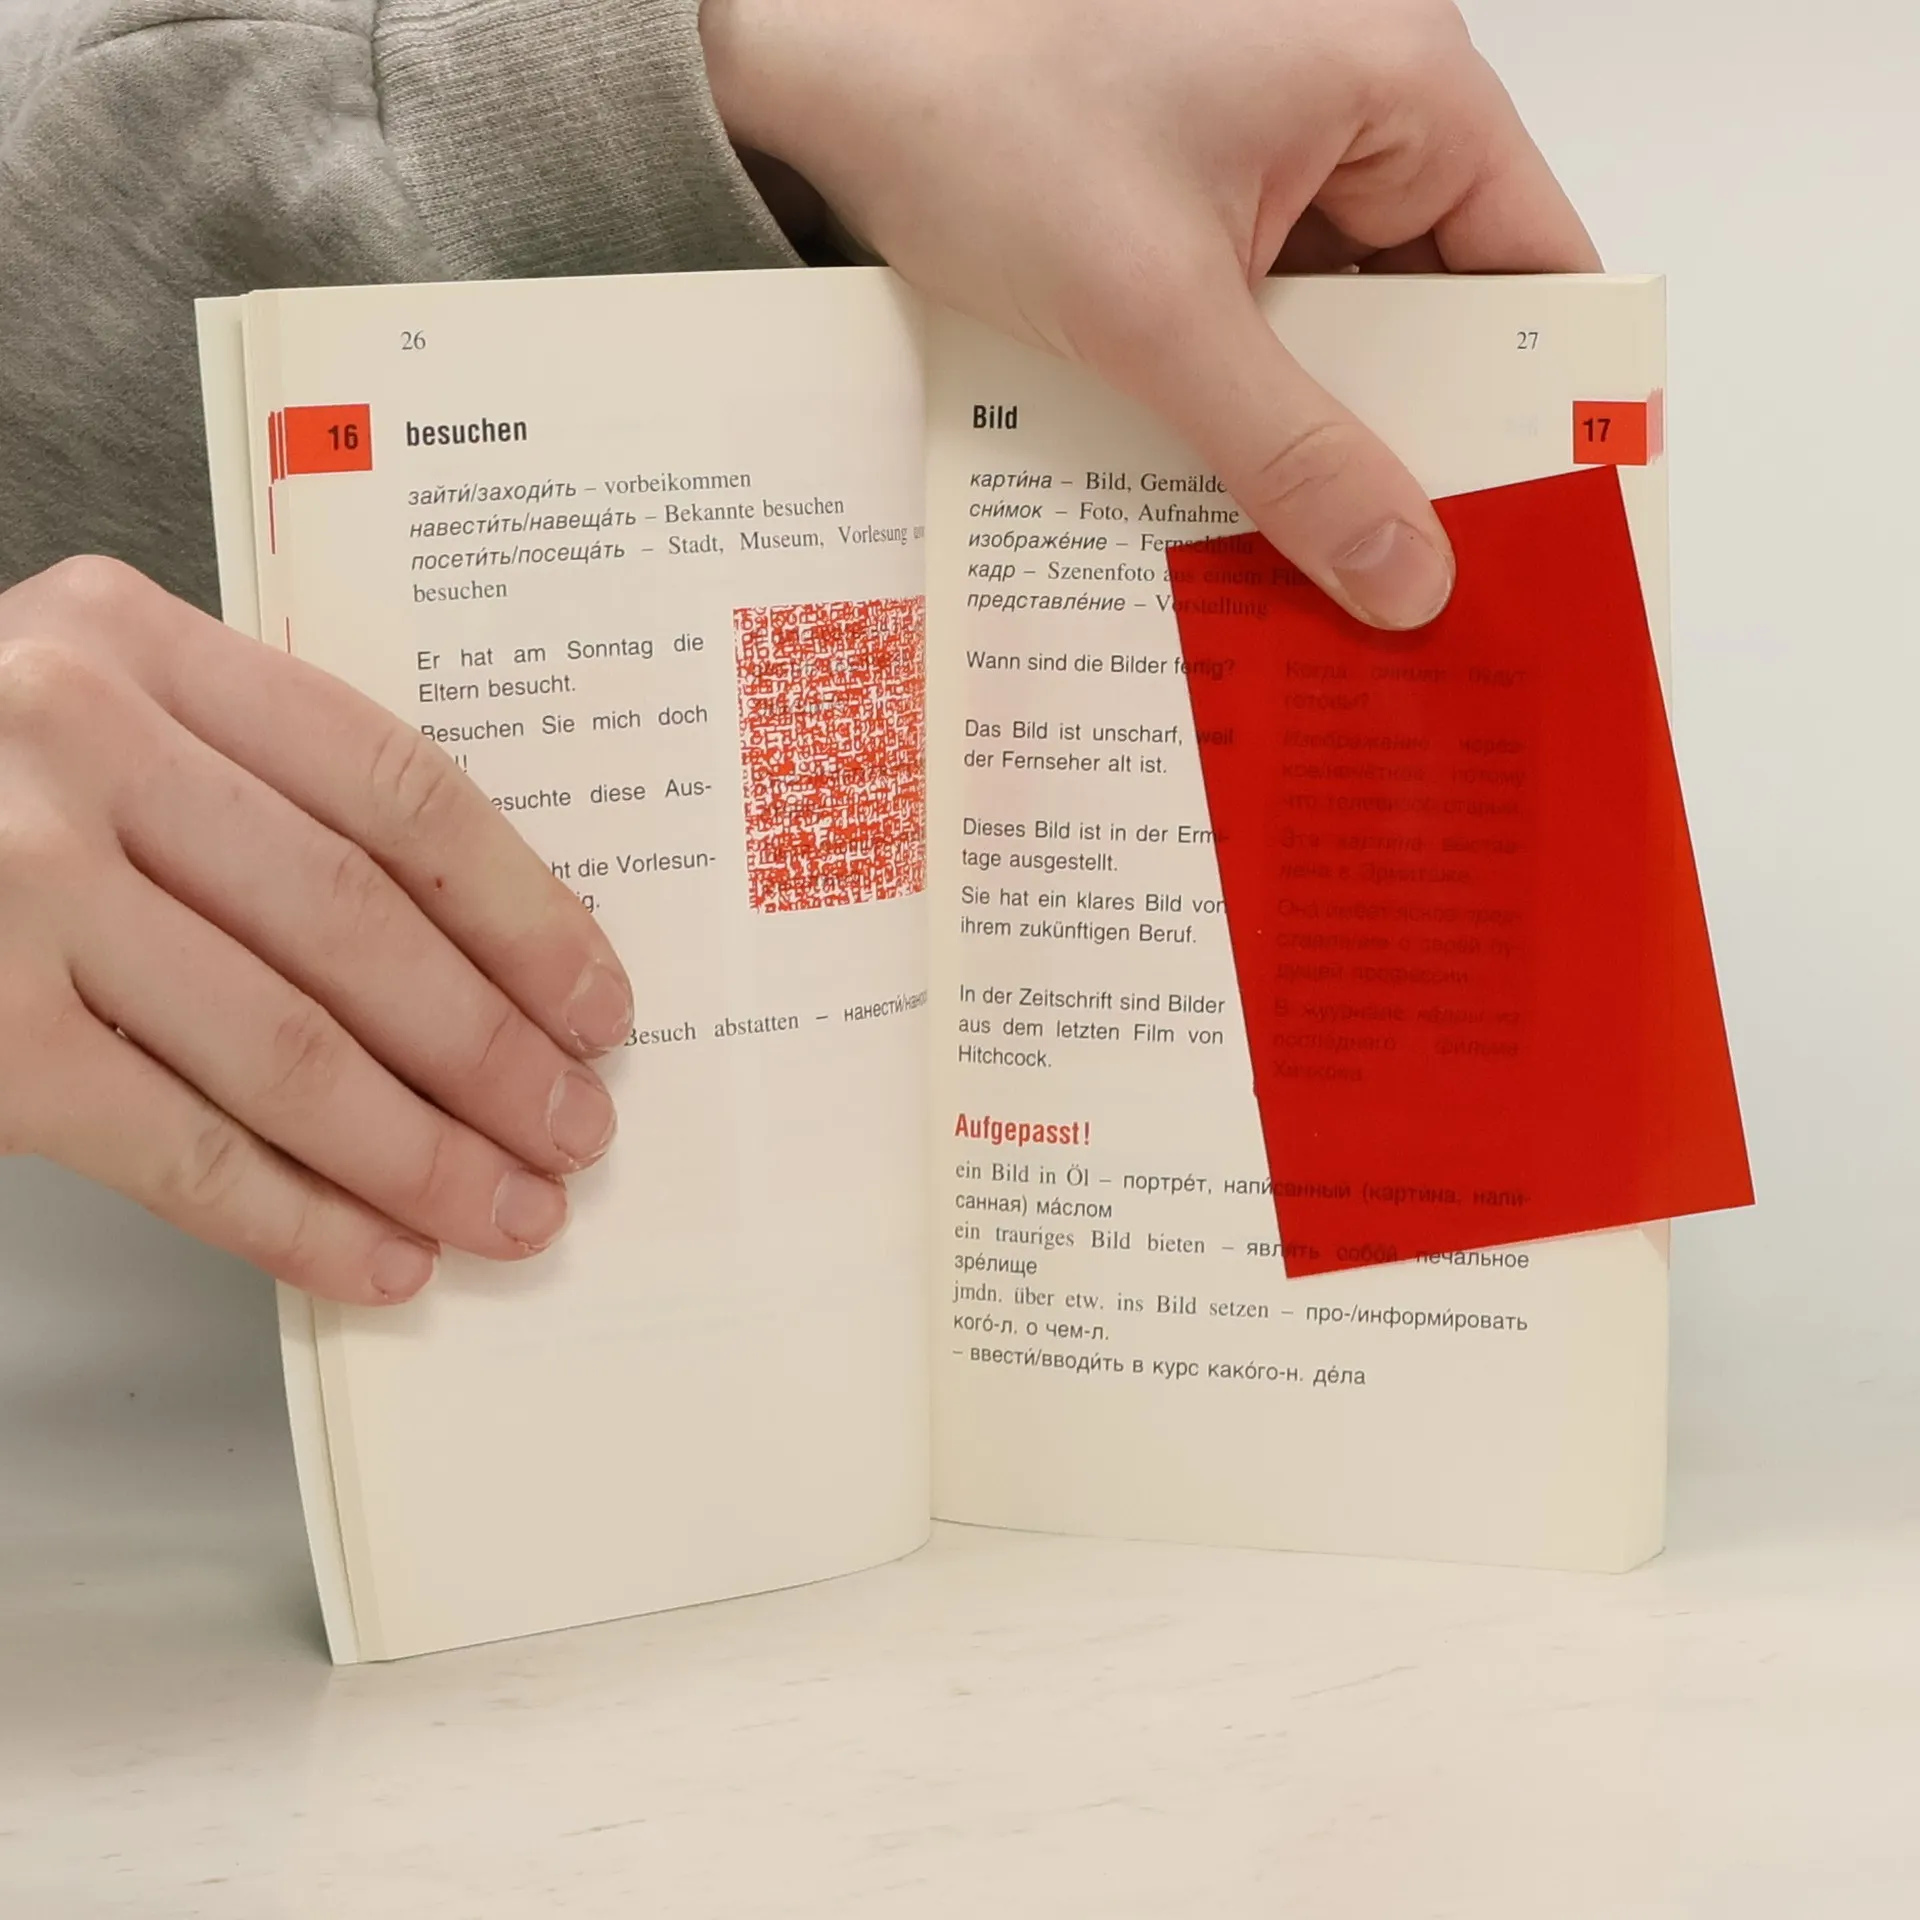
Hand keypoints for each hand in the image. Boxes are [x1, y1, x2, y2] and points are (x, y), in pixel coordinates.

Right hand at [0, 560, 632, 1304]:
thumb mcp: (84, 714)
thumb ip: (243, 782)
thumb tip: (468, 955)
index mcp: (133, 639)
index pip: (392, 784)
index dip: (519, 909)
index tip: (595, 998)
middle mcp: (71, 736)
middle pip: (355, 922)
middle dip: (491, 1049)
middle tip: (576, 1126)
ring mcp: (10, 880)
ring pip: (284, 1045)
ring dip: (421, 1151)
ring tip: (510, 1206)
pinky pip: (175, 1144)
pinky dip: (294, 1215)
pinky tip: (377, 1254)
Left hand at [701, 0, 1599, 628]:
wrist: (822, 61)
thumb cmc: (983, 118)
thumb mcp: (1160, 313)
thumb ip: (1293, 453)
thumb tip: (1408, 574)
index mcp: (1400, 81)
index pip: (1535, 265)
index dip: (1543, 405)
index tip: (1536, 536)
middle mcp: (1355, 102)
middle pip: (1439, 309)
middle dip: (1419, 444)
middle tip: (1415, 591)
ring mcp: (1271, 148)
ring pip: (1344, 324)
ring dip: (1326, 434)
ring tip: (1326, 570)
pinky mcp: (1198, 192)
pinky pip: (1266, 312)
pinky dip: (1255, 398)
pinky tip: (1237, 494)